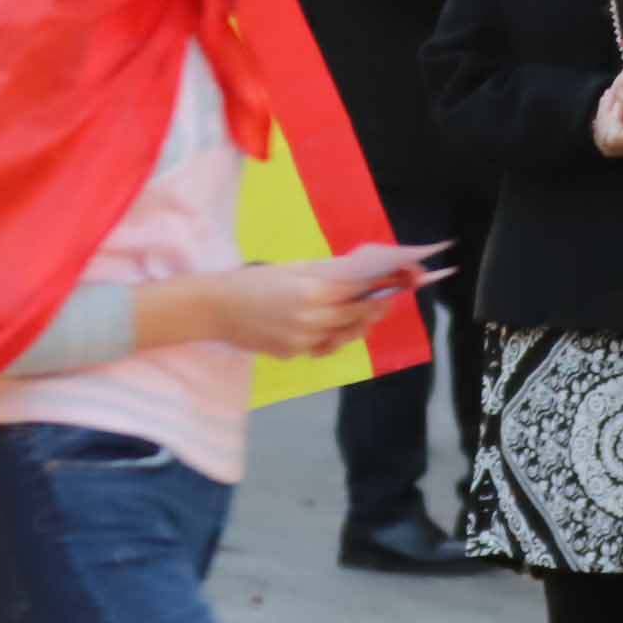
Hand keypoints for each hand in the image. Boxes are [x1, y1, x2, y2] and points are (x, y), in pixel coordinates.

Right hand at [203, 247, 426, 359]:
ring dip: (362, 324)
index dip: (386, 282)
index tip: (407, 277)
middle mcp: (313, 318)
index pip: (361, 287)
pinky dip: (334, 336)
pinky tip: (338, 328)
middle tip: (393, 295)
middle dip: (379, 304)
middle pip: (360, 314)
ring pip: (346, 335)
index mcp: (313, 291)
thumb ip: (327, 273)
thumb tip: (361, 272)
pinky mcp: (294, 354)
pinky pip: (324, 346)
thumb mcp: (292, 269)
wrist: (215, 309)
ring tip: (370, 313)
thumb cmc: (253, 281)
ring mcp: (304, 340)